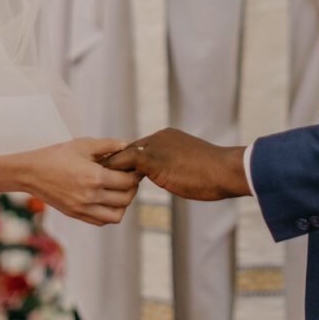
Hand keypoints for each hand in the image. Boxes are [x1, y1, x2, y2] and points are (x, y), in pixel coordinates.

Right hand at [20, 137, 139, 225]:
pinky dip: (109, 214)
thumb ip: (109, 145)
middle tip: (130, 178)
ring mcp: (82, 208)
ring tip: (119, 191)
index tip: (135, 168)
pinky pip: (101, 221)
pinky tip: (107, 200)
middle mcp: (90, 196)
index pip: (128, 181)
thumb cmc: (56, 155)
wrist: (30, 172)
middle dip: (132, 188)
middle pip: (125, 199)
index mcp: (94, 177)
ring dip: (123, 204)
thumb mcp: (83, 145)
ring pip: (116, 216)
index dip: (136, 174)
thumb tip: (129, 145)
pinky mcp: (76, 215)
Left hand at [102, 128, 250, 201]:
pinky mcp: (152, 158)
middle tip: (95, 174)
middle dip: (113, 163)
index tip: (113, 172)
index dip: (126, 161)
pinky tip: (103, 182)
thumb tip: (171, 175)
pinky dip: (113, 171)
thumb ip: (175, 166)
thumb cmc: (214, 173)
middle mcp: (158, 137)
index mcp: (168, 137)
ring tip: (93, 179)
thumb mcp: (191, 166)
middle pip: (128, 149)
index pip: (139, 148)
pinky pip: (124, 162)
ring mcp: (155, 146)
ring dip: (109, 167)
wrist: (225, 170)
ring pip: (123, 155)